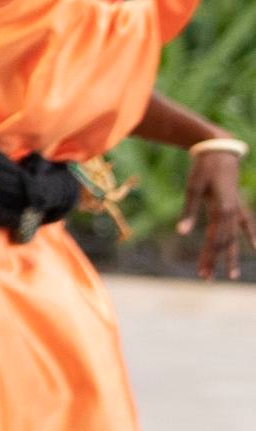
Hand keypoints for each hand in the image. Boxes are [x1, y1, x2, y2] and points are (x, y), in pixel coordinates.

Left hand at [183, 149, 250, 280]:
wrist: (220, 152)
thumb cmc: (203, 169)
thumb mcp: (192, 188)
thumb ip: (188, 211)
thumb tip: (182, 233)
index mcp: (221, 209)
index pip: (214, 240)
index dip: (208, 257)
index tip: (202, 272)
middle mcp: (232, 212)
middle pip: (223, 242)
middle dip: (215, 261)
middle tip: (206, 278)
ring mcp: (238, 209)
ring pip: (234, 237)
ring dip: (231, 255)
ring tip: (232, 275)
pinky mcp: (238, 205)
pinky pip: (247, 224)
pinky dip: (251, 236)